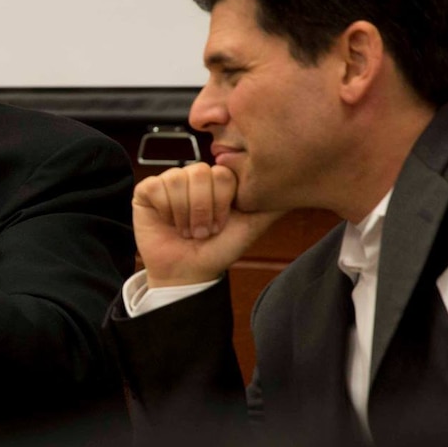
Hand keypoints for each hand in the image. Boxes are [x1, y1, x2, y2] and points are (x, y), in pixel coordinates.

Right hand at [132, 163, 282, 287]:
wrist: (188, 273)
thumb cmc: (218, 250)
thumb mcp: (252, 226)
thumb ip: (271, 204)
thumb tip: (301, 187)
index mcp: (217, 180)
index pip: (222, 173)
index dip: (222, 202)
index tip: (221, 225)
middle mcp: (193, 176)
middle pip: (198, 173)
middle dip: (203, 210)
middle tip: (202, 231)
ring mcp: (168, 182)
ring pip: (176, 180)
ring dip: (184, 214)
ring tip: (186, 230)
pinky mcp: (146, 191)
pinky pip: (156, 187)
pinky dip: (165, 210)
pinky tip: (168, 222)